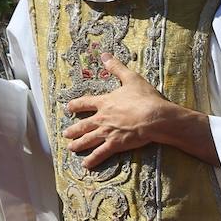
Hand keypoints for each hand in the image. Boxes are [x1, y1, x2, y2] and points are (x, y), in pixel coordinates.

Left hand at [63, 54, 179, 168]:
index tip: (68, 108)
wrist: (155, 117)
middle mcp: (102, 118)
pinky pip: (100, 153)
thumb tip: (105, 55)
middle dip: (73, 130)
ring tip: (71, 148)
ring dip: (78, 144)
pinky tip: (86, 165)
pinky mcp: (115, 144)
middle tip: (66, 134)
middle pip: (83, 125)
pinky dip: (92, 159)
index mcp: (105, 102)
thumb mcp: (131, 78)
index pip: (85, 103)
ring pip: (88, 140)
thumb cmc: (145, 98)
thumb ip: (116, 68)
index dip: (76, 105)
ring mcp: (107, 132)